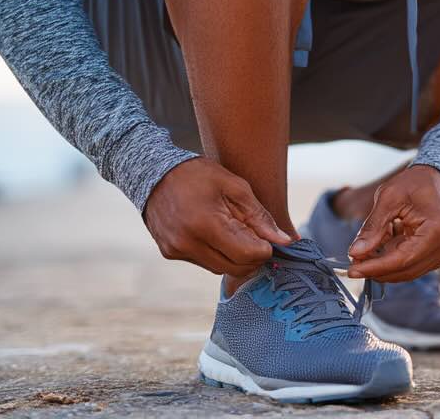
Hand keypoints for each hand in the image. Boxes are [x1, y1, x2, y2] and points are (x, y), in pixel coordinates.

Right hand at [142, 157, 293, 275]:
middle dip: (253, 257)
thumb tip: (286, 241)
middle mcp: (188, 243)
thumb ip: (260, 216)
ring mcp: (176, 250)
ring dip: (235, 257)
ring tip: (237, 233)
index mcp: (206, 224)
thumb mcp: (235, 186)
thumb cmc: (198, 174)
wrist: (153, 172)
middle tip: (258, 238)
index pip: (247, 255)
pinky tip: (218, 235)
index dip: (264, 249)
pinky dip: (217, 254)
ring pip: (220, 268)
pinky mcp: (170, 253)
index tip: (268, 237)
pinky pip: (204, 263)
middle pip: (236, 267)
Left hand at [346, 164, 439, 282]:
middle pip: (405, 270)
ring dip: (384, 263)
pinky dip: (395, 257)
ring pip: (407, 271)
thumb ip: (373, 227)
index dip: (375, 267)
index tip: (352, 270)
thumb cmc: (416, 182)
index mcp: (438, 230)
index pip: (402, 259)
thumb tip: (355, 253)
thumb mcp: (389, 197)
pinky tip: (384, 243)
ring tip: (366, 248)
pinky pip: (412, 264)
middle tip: (353, 259)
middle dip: (377, 267)